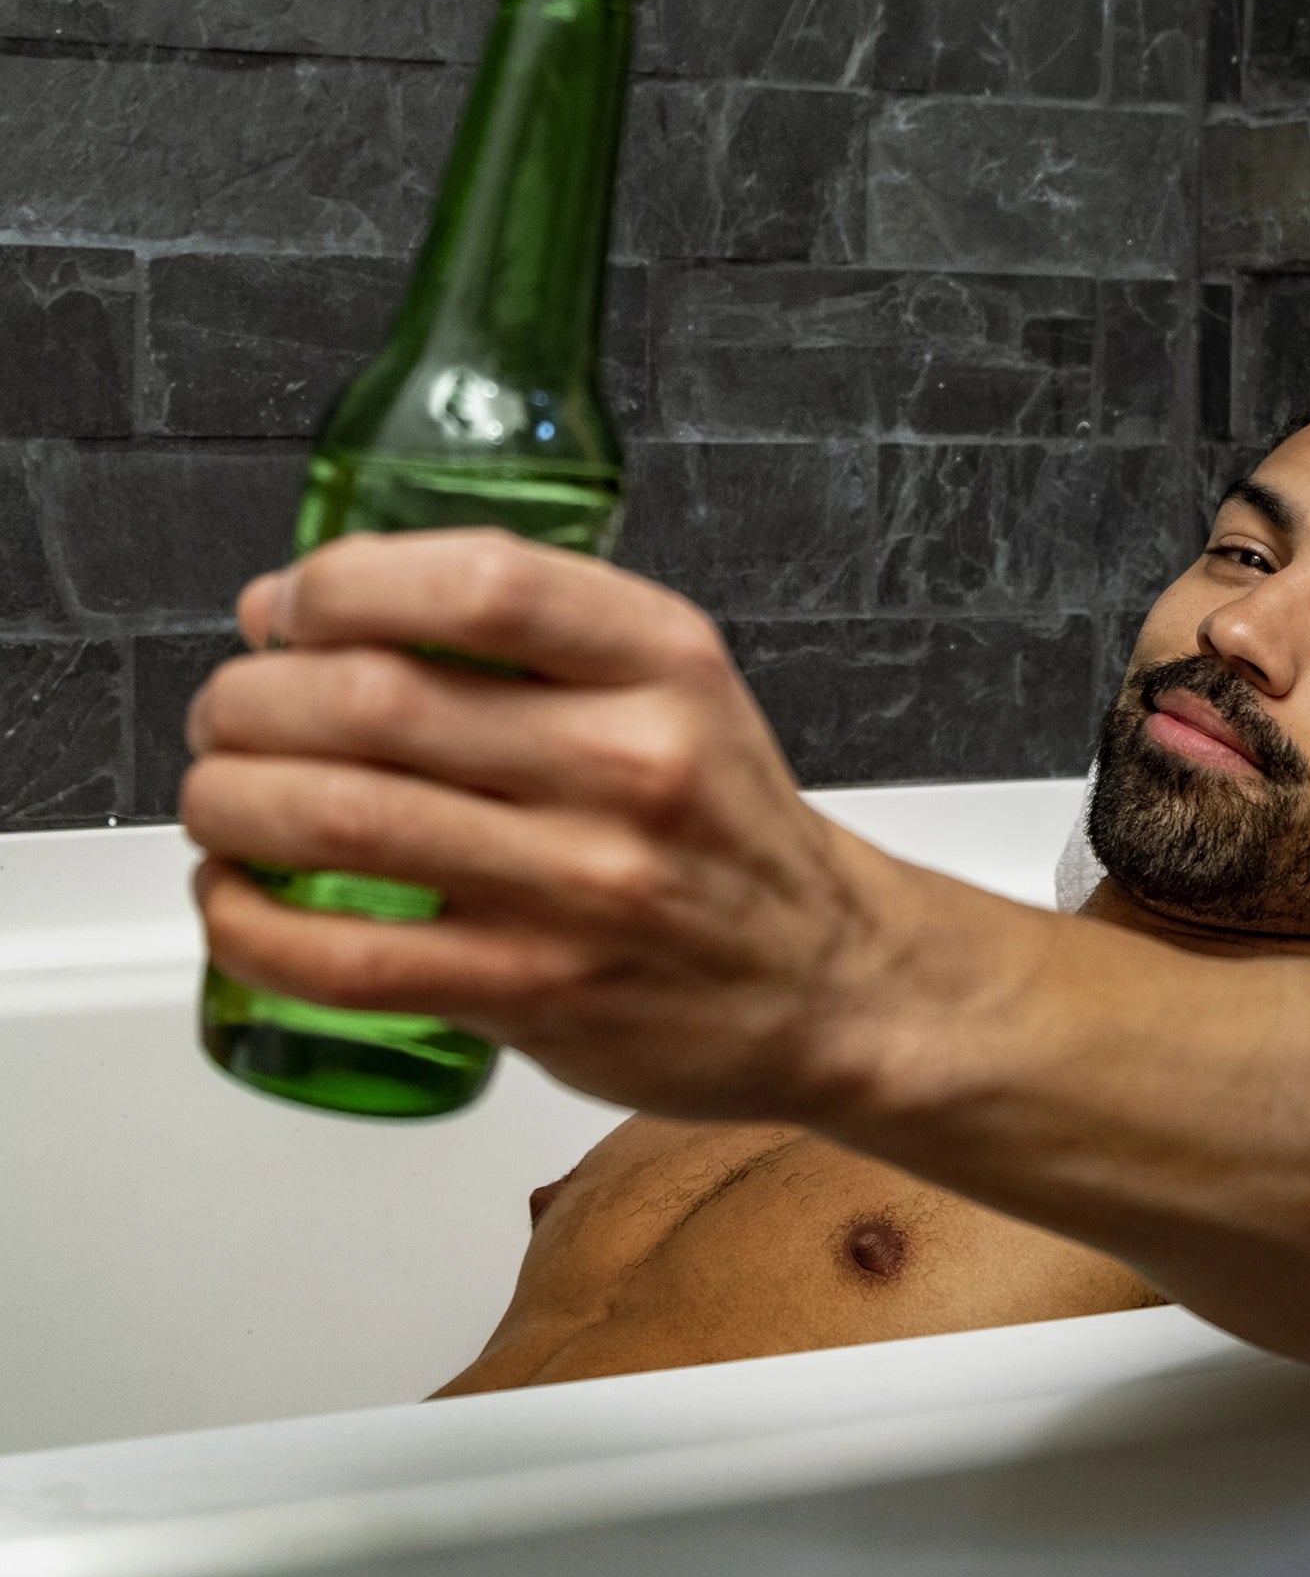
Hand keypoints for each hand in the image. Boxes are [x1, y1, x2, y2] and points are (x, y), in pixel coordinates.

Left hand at [185, 529, 902, 1118]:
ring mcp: (583, 886)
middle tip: (231, 712)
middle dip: (252, 698)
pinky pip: (342, 957)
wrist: (824, 979)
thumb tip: (305, 612)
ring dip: (228, 801)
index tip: (291, 608)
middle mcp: (631, 765)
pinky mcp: (536, 993)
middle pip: (373, 699)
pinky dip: (249, 923)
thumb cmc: (726, 829)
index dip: (343, 583)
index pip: (480, 583)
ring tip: (219, 796)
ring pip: (336, 818)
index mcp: (666, 664)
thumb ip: (527, 637)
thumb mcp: (676, 687)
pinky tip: (238, 898)